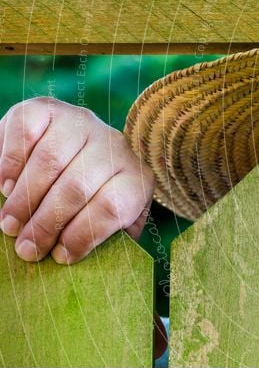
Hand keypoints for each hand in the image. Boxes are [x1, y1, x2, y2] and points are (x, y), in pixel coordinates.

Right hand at [0, 97, 154, 263]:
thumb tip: (75, 258)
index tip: (60, 257)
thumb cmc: (93, 201)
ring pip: (50, 161)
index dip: (84, 235)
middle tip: (25, 249)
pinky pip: (25, 133)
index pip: (114, 207)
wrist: (79, 152)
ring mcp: (81, 122)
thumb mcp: (110, 223)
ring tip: (9, 225)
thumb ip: (104, 239)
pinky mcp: (48, 109)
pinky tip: (5, 186)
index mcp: (136, 177)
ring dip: (24, 199)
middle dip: (47, 224)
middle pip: (78, 186)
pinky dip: (10, 162)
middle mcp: (114, 145)